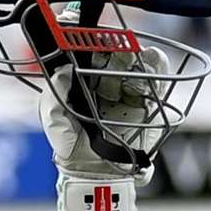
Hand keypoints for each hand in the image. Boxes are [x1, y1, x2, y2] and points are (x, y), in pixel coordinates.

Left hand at [38, 44, 171, 187]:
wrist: (96, 174)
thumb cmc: (71, 147)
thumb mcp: (55, 120)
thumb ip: (53, 95)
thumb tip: (62, 71)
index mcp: (85, 84)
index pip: (91, 57)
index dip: (94, 44)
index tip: (95, 36)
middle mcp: (108, 85)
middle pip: (117, 57)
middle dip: (119, 47)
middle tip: (119, 44)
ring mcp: (129, 94)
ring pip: (138, 65)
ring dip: (138, 54)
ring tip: (136, 52)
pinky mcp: (148, 105)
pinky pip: (155, 82)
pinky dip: (156, 68)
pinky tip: (153, 58)